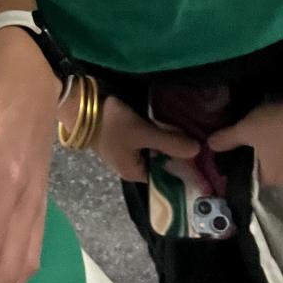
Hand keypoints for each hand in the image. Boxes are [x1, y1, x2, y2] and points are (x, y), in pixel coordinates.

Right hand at [79, 92, 198, 182]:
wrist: (80, 105)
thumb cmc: (111, 125)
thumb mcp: (143, 133)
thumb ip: (171, 143)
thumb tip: (199, 151)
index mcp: (134, 173)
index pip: (166, 177)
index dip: (184, 168)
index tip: (203, 156)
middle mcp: (130, 165)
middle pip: (161, 162)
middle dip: (177, 152)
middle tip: (198, 139)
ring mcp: (126, 150)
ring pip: (155, 149)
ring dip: (168, 141)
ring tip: (189, 130)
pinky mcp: (124, 135)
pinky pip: (147, 139)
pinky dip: (158, 132)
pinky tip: (170, 122)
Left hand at [210, 100, 282, 186]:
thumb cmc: (277, 127)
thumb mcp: (247, 130)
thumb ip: (228, 139)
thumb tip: (209, 146)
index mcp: (269, 178)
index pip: (248, 181)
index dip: (236, 170)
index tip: (228, 156)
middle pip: (263, 172)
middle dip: (253, 159)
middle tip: (240, 142)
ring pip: (275, 163)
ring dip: (267, 152)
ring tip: (257, 136)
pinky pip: (282, 155)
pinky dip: (277, 147)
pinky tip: (272, 135)